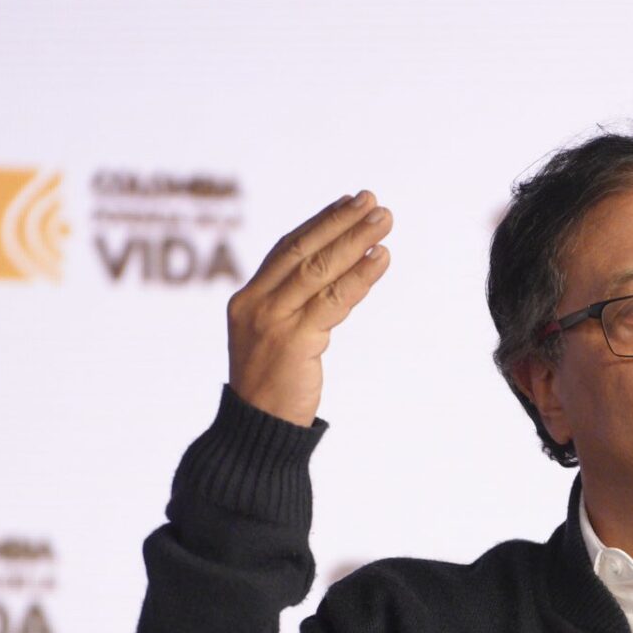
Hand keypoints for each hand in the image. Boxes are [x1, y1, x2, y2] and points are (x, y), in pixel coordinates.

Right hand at [226, 191, 393, 427]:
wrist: (257, 431)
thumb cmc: (272, 388)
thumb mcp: (274, 338)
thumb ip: (293, 308)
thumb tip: (329, 278)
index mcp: (247, 298)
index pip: (287, 249)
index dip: (320, 223)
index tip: (348, 202)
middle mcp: (255, 303)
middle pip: (303, 250)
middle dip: (341, 222)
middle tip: (374, 202)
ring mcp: (272, 321)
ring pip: (319, 269)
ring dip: (355, 240)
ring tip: (384, 221)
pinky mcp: (294, 342)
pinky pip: (333, 301)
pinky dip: (359, 276)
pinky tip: (380, 258)